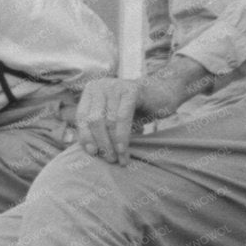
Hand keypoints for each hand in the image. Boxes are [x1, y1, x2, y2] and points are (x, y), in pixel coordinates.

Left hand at [76, 58, 209, 164]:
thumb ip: (100, 129)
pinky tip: (123, 150)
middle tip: (109, 159)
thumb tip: (89, 150)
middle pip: (94, 120)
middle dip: (101, 143)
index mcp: (91, 91)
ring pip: (108, 121)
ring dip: (113, 144)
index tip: (93, 153)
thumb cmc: (135, 109)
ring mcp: (115, 85)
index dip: (85, 136)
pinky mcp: (131, 89)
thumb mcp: (112, 118)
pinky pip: (122, 118)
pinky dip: (122, 136)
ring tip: (119, 159)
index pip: (82, 117)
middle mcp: (100, 85)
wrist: (163, 94)